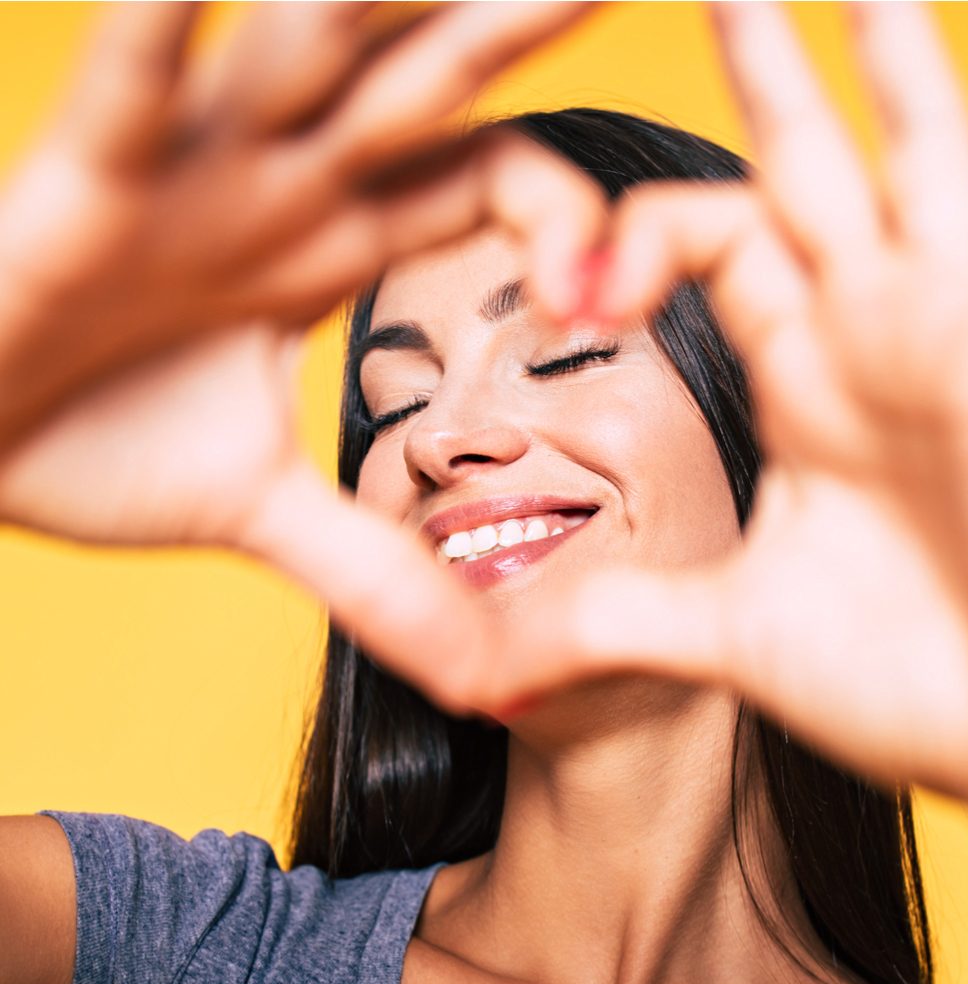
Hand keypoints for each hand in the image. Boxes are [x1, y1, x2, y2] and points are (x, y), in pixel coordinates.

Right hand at [0, 1, 605, 710]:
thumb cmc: (87, 444)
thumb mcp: (260, 510)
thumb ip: (369, 567)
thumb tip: (470, 667)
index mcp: (329, 248)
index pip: (482, 188)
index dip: (565, 216)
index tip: (620, 284)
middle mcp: (276, 189)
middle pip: (427, 88)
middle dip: (517, 19)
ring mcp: (185, 175)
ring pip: (303, 57)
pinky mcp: (80, 187)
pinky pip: (129, 91)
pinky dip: (161, 32)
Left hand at [512, 3, 967, 833]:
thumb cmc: (903, 692)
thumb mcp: (723, 636)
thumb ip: (607, 622)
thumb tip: (478, 674)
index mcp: (803, 384)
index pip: (712, 239)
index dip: (635, 232)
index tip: (569, 274)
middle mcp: (876, 340)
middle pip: (808, 163)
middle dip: (766, 56)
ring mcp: (959, 336)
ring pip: (931, 151)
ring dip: (900, 45)